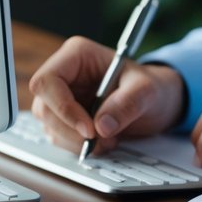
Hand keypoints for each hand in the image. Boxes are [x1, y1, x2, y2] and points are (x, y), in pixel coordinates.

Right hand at [29, 36, 184, 154]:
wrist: (156, 102)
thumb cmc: (151, 86)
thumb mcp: (147, 91)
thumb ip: (128, 103)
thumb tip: (102, 126)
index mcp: (77, 55)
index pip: (47, 81)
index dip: (62, 107)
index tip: (89, 129)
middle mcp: (64, 74)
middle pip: (44, 108)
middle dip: (72, 131)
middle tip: (102, 140)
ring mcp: (61, 97)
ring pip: (49, 126)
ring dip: (76, 142)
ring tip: (109, 140)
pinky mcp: (64, 117)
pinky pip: (59, 137)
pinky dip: (78, 146)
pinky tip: (102, 142)